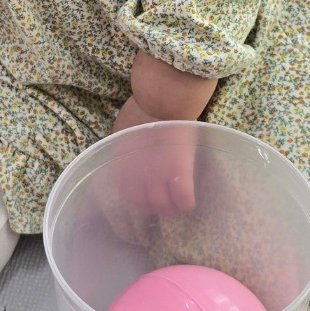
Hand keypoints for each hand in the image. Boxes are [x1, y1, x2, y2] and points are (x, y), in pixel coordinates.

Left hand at [110, 95, 197, 216]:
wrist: (160, 102)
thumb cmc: (141, 111)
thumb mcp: (123, 134)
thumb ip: (123, 152)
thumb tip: (126, 155)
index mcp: (122, 170)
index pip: (128, 197)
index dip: (139, 198)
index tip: (146, 194)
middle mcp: (137, 179)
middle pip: (146, 207)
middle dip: (155, 206)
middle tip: (165, 199)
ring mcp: (158, 178)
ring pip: (165, 208)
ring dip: (171, 207)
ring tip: (178, 202)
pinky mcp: (179, 174)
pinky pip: (184, 200)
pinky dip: (186, 203)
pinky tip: (188, 201)